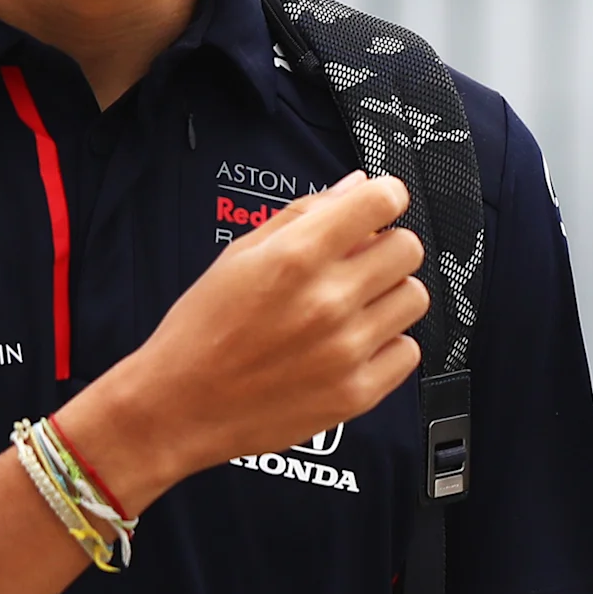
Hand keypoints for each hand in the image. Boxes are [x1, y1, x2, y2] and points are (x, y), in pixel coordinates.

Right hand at [60, 170, 426, 504]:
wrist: (178, 407)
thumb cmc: (202, 331)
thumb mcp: (239, 256)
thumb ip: (303, 215)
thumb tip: (355, 186)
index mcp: (295, 258)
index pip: (382, 201)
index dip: (386, 196)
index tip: (380, 204)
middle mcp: (328, 301)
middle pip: (408, 248)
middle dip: (387, 246)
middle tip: (361, 261)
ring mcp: (347, 349)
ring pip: (414, 297)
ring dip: (390, 294)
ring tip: (354, 305)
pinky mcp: (358, 392)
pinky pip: (408, 350)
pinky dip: (388, 343)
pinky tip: (354, 343)